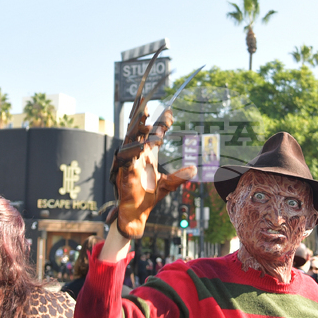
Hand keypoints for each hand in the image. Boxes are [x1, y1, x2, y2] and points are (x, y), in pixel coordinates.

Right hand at [110, 107, 194, 238]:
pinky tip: (142, 148)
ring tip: (146, 121)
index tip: (171, 112)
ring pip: (129, 141)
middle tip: (146, 102)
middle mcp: (136, 156)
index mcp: (146, 155)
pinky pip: (125, 160)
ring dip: (137, 131)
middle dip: (140, 116)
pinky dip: (132, 153)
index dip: (161, 122)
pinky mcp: (123, 174)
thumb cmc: (149, 197)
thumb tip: (195, 169)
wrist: (136, 215)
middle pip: (136, 131)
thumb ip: (180, 176)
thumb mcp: (168, 185)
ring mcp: (128, 164)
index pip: (152, 133)